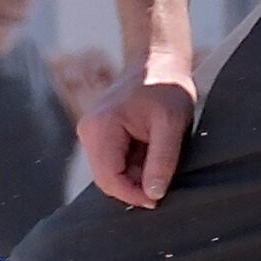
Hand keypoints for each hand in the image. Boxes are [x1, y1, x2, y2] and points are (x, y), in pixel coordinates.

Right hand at [77, 72, 195, 207]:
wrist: (157, 61)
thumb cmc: (166, 87)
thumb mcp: (171, 124)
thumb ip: (162, 161)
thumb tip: (152, 195)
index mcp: (100, 129)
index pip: (109, 178)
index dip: (133, 195)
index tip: (159, 199)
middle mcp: (88, 132)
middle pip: (106, 178)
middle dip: (134, 187)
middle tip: (163, 183)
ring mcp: (91, 133)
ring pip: (109, 172)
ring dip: (135, 176)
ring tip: (159, 161)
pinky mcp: (98, 134)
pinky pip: (112, 161)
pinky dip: (133, 165)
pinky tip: (150, 152)